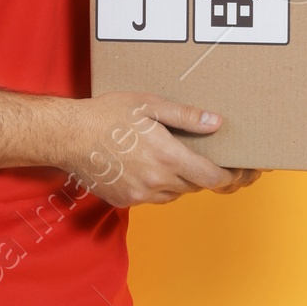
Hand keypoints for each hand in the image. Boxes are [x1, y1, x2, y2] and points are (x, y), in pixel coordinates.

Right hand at [62, 91, 258, 207]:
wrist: (67, 135)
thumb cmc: (107, 114)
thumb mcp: (149, 105)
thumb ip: (186, 117)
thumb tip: (216, 123)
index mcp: (167, 158)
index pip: (211, 178)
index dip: (230, 178)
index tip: (239, 173)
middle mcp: (156, 182)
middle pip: (194, 186)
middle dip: (204, 175)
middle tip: (209, 161)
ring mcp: (139, 195)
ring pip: (173, 194)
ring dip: (179, 182)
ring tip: (174, 161)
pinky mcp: (123, 200)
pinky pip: (150, 198)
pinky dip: (155, 186)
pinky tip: (146, 167)